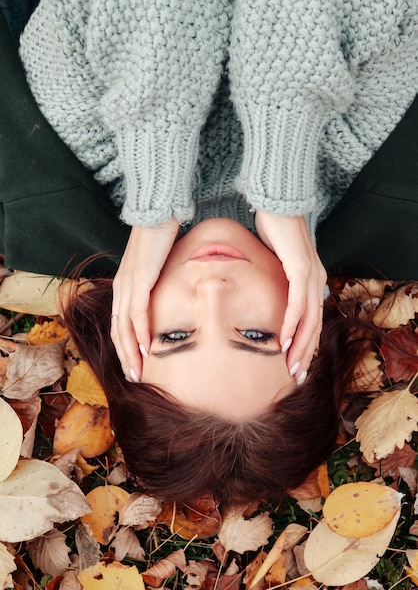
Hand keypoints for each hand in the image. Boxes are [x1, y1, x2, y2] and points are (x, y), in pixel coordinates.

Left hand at [111, 217, 179, 381]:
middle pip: (117, 331)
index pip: (120, 325)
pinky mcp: (139, 279)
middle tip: (135, 378)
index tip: (134, 365)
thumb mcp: (157, 268)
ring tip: (139, 371)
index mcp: (124, 287)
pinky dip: (140, 332)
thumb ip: (157, 285)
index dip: (124, 348)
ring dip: (131, 352)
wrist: (157, 212)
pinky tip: (146, 347)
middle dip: (125, 357)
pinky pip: (138, 312)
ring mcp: (128, 284)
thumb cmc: (160, 238)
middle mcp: (121, 288)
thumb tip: (169, 299)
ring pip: (124, 327)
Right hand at [255, 211, 326, 381]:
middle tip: (295, 375)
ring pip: (308, 320)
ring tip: (290, 366)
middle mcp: (316, 280)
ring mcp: (310, 275)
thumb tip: (263, 291)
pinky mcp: (300, 269)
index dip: (306, 342)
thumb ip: (275, 278)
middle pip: (314, 325)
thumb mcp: (275, 260)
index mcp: (311, 280)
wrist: (279, 201)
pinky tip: (283, 340)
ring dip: (299, 345)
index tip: (297, 362)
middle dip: (305, 353)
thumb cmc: (275, 228)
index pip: (312, 319)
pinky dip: (291, 324)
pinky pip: (297, 304)